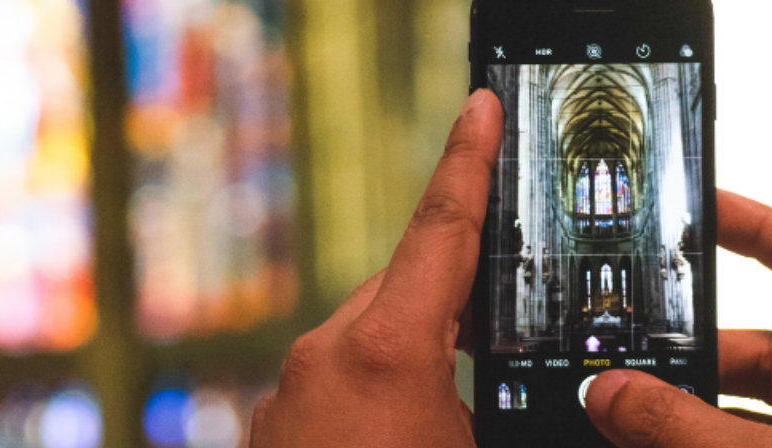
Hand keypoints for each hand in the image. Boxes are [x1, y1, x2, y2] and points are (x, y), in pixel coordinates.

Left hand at [249, 90, 501, 446]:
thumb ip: (493, 400)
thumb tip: (502, 388)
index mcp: (386, 354)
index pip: (439, 230)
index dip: (467, 162)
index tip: (478, 108)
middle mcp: (324, 358)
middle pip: (401, 295)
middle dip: (446, 309)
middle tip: (489, 348)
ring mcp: (288, 390)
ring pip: (364, 343)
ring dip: (404, 364)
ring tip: (433, 422)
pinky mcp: (269, 423)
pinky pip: (330, 386)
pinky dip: (365, 398)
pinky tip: (387, 437)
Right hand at [583, 190, 771, 447]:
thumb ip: (677, 429)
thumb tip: (610, 392)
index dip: (762, 228)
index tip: (705, 209)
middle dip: (699, 351)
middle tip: (635, 344)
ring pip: (762, 408)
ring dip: (696, 410)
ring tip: (630, 408)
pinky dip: (709, 446)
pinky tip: (655, 447)